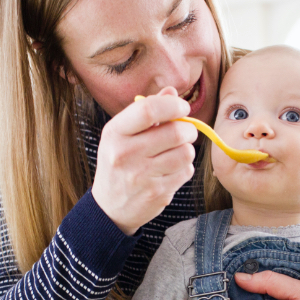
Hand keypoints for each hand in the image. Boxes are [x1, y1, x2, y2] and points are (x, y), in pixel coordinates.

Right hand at [92, 87, 196, 234]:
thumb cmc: (119, 164)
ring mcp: (142, 176)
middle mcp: (126, 154)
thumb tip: (172, 92)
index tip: (183, 107)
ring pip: (186, 153)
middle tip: (186, 131)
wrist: (110, 207)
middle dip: (189, 129)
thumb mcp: (122, 135)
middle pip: (175, 132)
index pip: (148, 109)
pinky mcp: (158, 193)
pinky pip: (186, 172)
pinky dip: (184, 168)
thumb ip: (146, 112)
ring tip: (176, 152)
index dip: (173, 105)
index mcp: (115, 133)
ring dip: (187, 150)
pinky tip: (171, 170)